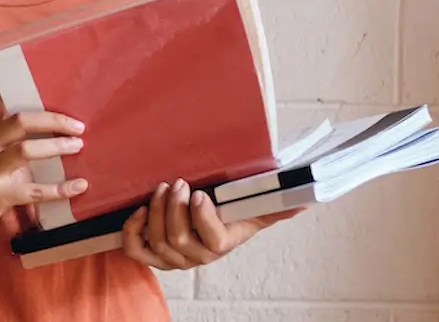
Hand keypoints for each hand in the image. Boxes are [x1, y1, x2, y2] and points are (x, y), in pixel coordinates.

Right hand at [0, 85, 87, 250]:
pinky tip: (78, 186)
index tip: (39, 77)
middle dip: (51, 120)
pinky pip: (32, 191)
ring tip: (77, 146)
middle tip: (77, 125)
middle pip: (18, 121)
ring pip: (25, 151)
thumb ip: (0, 135)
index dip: (12, 85)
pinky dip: (59, 189)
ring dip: (56, 147)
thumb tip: (34, 121)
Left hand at [121, 178, 302, 270]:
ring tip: (164, 187)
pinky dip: (133, 231)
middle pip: (179, 240)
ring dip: (158, 211)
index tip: (200, 193)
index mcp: (222, 242)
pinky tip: (141, 210)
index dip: (202, 218)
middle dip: (175, 208)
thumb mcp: (254, 204)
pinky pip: (137, 250)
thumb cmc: (229, 208)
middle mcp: (197, 255)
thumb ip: (276, 202)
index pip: (212, 240)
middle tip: (178, 182)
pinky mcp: (152, 252)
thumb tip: (305, 199)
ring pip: (159, 242)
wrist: (208, 218)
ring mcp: (173, 256)